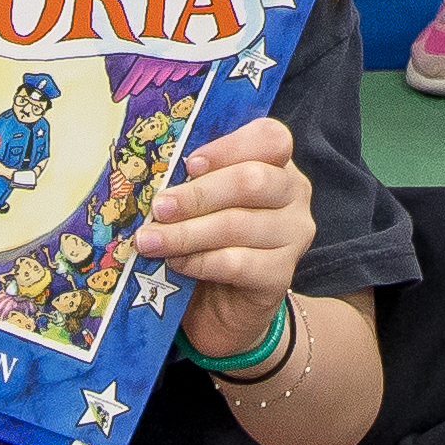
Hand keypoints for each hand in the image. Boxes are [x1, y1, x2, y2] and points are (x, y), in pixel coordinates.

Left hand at [137, 116, 316, 327]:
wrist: (225, 305)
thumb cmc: (210, 239)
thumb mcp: (204, 203)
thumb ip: (193, 182)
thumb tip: (156, 174)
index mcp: (278, 163)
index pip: (270, 138)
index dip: (228, 148)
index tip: (189, 165)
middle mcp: (294, 194)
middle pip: (252, 181)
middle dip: (197, 195)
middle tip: (158, 208)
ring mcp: (293, 235)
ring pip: (238, 224)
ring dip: (186, 233)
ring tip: (150, 240)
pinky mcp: (282, 275)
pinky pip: (237, 263)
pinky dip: (199, 261)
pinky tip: (176, 262)